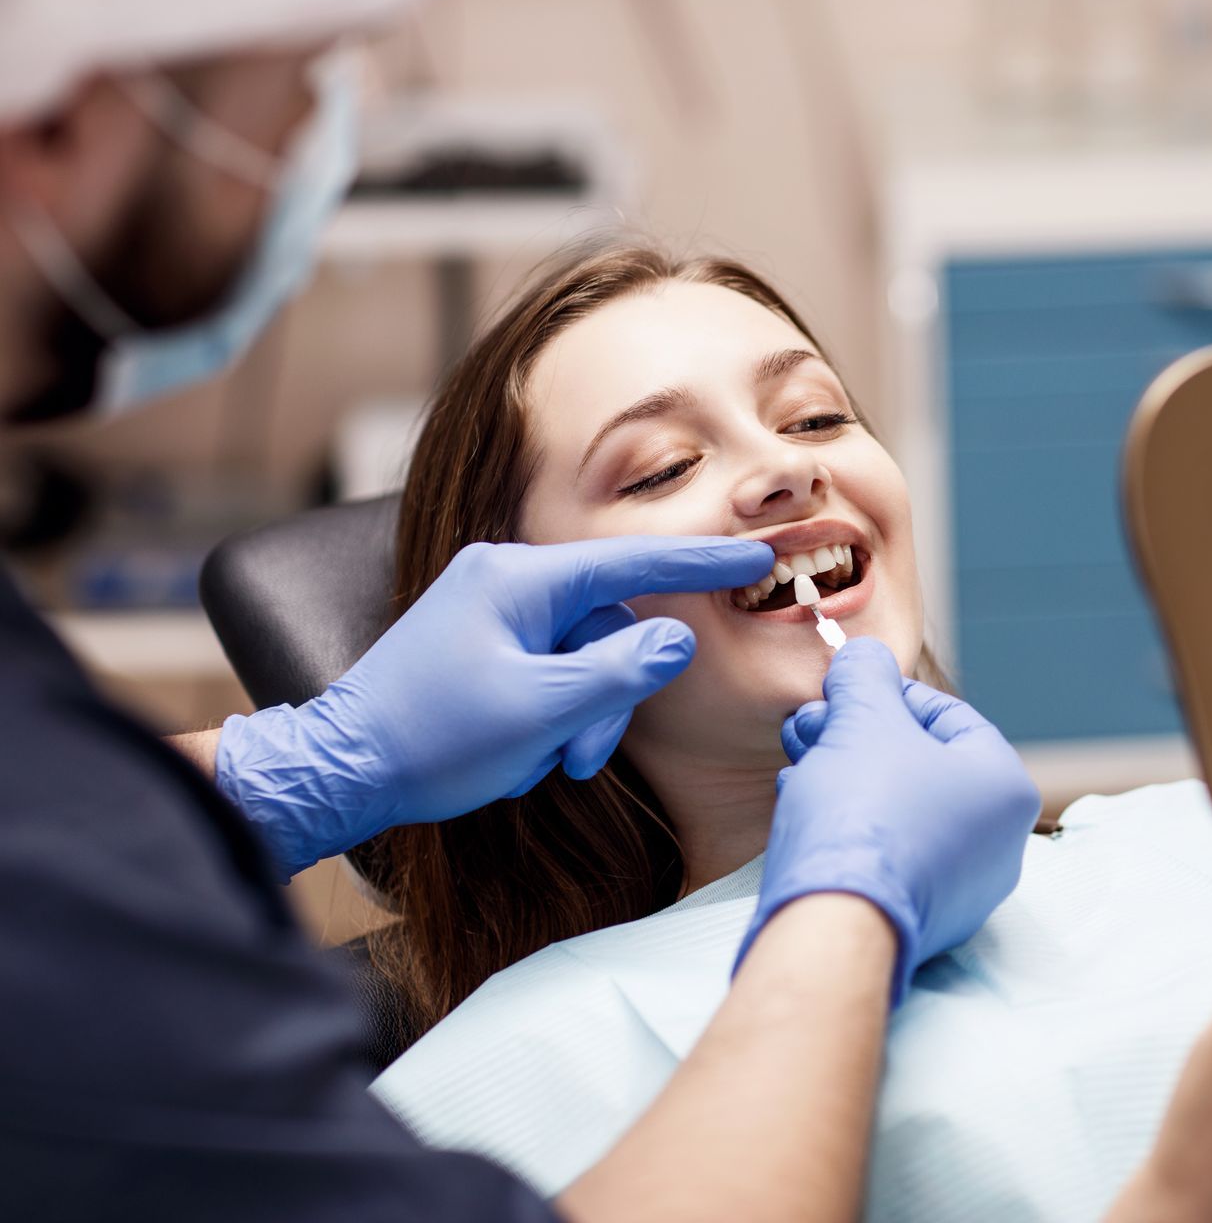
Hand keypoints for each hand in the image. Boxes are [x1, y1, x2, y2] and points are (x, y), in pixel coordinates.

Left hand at [215, 535, 773, 876]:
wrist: (338, 771)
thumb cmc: (430, 739)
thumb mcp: (541, 711)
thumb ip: (621, 671)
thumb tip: (676, 639)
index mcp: (518, 578)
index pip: (631, 561)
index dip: (700, 562)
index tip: (756, 556)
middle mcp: (504, 580)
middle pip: (606, 627)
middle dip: (607, 698)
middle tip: (580, 759)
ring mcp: (490, 612)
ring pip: (581, 657)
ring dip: (578, 718)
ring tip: (543, 764)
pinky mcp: (480, 645)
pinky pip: (549, 671)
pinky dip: (548, 717)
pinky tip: (517, 753)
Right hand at [744, 638, 1042, 1004]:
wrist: (835, 927)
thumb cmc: (863, 815)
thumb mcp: (862, 720)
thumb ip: (865, 677)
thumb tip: (863, 656)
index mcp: (1005, 787)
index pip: (949, 716)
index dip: (887, 693)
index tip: (843, 689)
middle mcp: (998, 843)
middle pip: (919, 763)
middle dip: (856, 734)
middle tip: (807, 723)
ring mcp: (961, 888)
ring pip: (898, 808)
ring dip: (843, 774)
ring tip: (796, 759)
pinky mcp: (919, 919)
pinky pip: (886, 853)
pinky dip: (848, 824)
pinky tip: (803, 806)